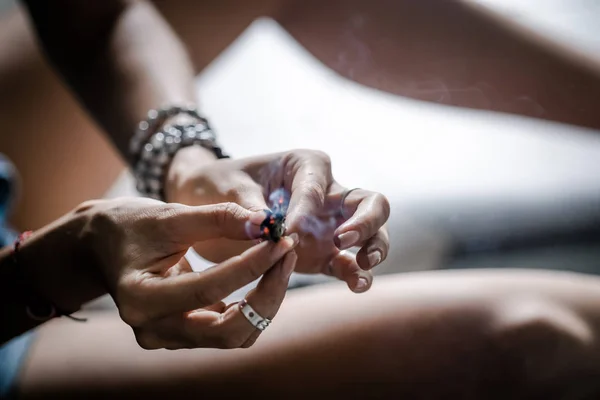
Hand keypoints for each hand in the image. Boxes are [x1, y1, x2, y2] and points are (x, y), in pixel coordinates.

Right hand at [25, 197, 297, 349]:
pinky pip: (230, 328)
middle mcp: (153, 329)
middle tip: (288, 252)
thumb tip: (267, 224)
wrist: (103, 246)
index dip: (251, 265)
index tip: (280, 239)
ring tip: (282, 258)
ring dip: (266, 300)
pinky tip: (267, 271)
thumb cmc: (131, 226)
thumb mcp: (170, 215)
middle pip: (227, 330)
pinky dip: (254, 303)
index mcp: (140, 298)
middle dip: (267, 293)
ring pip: (234, 335)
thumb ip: (219, 218)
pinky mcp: (185, 334)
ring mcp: (169, 337)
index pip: (207, 289)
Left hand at [167, 147, 389, 293]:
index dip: (306, 211)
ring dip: (373, 248)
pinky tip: (356, 286)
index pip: (317, 186)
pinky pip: (347, 262)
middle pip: (368, 202)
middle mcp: (326, 192)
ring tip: (361, 266)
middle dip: (364, 222)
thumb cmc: (219, 184)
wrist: (208, 203)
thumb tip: (266, 227)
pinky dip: (355, 274)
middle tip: (343, 240)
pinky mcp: (323, 252)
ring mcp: (329, 224)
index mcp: (304, 165)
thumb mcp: (227, 187)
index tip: (285, 232)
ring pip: (371, 232)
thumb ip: (248, 207)